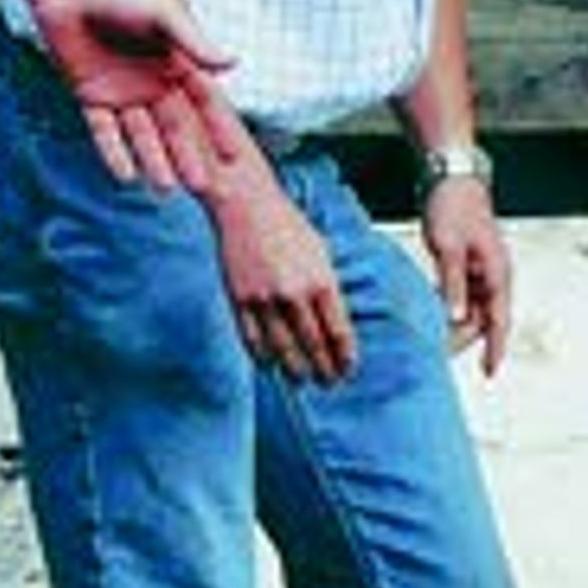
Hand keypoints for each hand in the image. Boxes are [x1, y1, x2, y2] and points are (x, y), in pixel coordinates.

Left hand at [20, 0, 247, 194]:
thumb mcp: (163, 15)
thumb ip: (195, 42)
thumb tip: (234, 63)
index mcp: (174, 64)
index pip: (202, 104)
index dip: (215, 130)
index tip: (232, 156)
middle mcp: (151, 83)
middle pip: (173, 127)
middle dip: (186, 156)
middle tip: (202, 187)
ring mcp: (121, 93)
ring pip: (141, 135)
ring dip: (153, 161)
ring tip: (165, 190)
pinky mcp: (91, 97)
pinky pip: (104, 131)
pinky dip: (113, 152)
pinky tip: (125, 176)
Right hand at [210, 169, 357, 384]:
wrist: (246, 205)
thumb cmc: (286, 225)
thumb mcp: (320, 252)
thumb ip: (327, 287)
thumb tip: (334, 321)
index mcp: (321, 280)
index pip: (338, 331)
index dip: (344, 356)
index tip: (348, 370)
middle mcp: (295, 294)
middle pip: (313, 344)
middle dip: (324, 368)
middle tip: (329, 383)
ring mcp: (266, 299)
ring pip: (283, 348)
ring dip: (295, 369)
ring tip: (303, 380)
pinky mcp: (240, 299)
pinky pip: (253, 339)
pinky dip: (263, 356)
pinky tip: (270, 365)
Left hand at [421, 175, 514, 375]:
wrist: (450, 176)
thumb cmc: (452, 206)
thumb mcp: (448, 248)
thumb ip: (453, 285)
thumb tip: (456, 319)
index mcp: (497, 272)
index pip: (500, 320)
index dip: (495, 348)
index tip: (489, 372)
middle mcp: (494, 275)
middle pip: (484, 319)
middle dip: (466, 340)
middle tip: (440, 355)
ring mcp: (481, 269)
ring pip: (472, 309)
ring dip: (456, 325)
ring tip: (433, 340)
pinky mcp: (467, 264)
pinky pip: (462, 296)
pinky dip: (450, 308)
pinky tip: (432, 315)